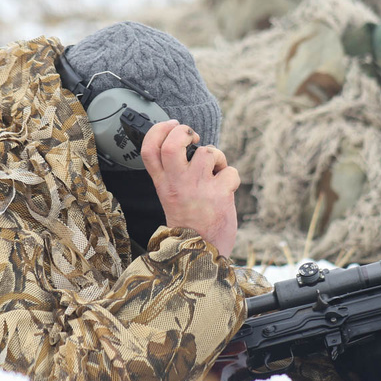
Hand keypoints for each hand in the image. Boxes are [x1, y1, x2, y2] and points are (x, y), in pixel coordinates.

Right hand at [140, 120, 239, 256]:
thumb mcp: (172, 197)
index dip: (158, 130)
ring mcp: (198, 188)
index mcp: (163, 184)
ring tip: (215, 173)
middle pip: (174, 143)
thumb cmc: (190, 225)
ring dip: (216, 158)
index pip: (149, 149)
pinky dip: (231, 178)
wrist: (200, 255)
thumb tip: (191, 147)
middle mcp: (177, 184)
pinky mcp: (219, 194)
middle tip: (193, 137)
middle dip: (185, 131)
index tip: (171, 125)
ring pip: (208, 152)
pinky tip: (226, 190)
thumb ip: (176, 174)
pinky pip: (230, 171)